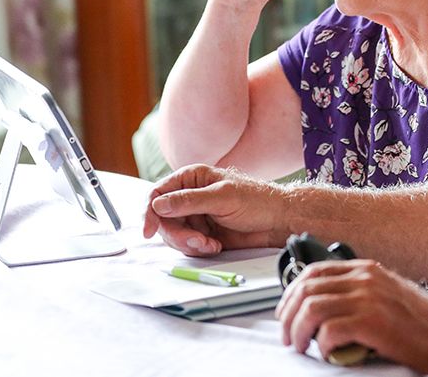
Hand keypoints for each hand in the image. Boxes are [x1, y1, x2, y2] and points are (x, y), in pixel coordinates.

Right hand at [142, 164, 290, 255]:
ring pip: (174, 235)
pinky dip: (198, 248)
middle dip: (178, 234)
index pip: (158, 194)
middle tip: (197, 241)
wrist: (277, 221)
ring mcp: (195, 216)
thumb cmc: (257, 201)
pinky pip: (187, 245)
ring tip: (211, 243)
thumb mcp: (223, 197)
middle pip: (163, 219)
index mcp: (192, 178)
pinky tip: (215, 245)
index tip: (149, 230)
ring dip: (190, 243)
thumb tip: (158, 204)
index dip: (150, 212)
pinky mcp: (202, 233)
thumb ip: (190, 201)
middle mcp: (189, 196)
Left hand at [275, 259, 427, 375]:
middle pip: (306, 288)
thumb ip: (358, 293)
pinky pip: (328, 330)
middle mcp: (365, 278)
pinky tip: (330, 354)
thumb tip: (323, 307)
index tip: (286, 313)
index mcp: (367, 270)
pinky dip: (322, 346)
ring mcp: (368, 298)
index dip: (292, 293)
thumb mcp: (387, 295)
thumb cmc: (422, 324)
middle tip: (289, 336)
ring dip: (299, 331)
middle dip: (288, 315)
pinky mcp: (371, 322)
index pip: (313, 271)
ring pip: (311, 308)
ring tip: (302, 346)